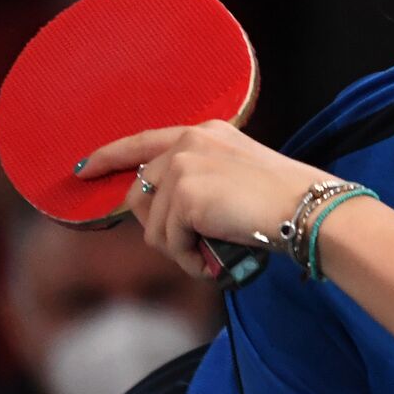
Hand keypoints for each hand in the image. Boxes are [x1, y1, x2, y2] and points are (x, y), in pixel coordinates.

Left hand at [76, 120, 330, 277]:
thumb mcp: (237, 174)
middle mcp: (189, 143)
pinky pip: (167, 242)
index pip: (143, 142)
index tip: (86, 169)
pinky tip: (212, 258)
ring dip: (178, 249)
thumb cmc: (286, 200)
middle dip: (159, 228)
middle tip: (193, 246)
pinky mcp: (185, 196)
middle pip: (140, 194)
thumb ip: (200, 178)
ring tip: (210, 253)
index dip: (110, 157)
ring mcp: (184, 167)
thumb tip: (162, 211)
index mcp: (205, 133)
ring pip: (151, 226)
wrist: (308, 208)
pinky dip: (188, 259)